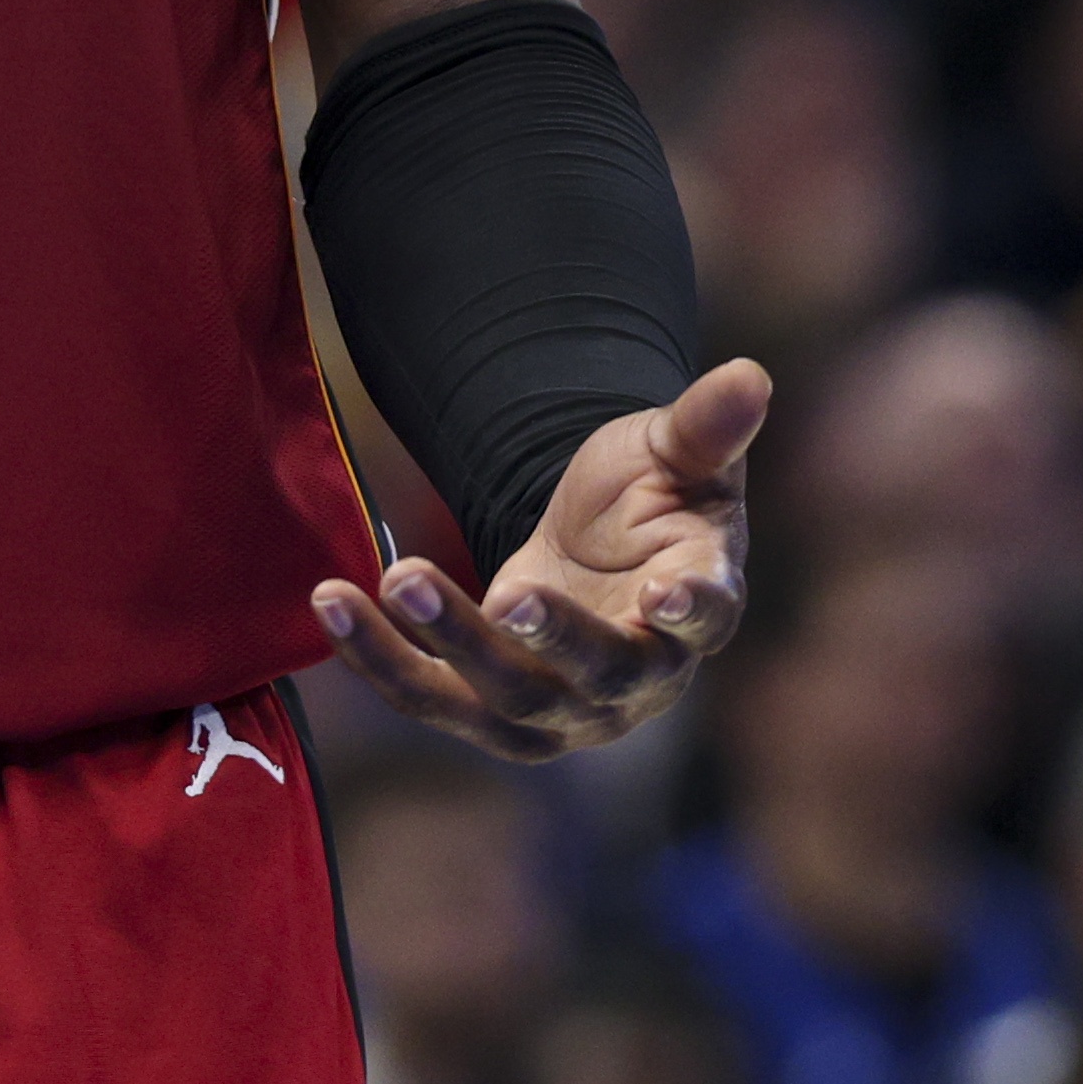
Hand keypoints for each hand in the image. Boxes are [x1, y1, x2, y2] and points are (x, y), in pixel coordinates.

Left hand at [310, 358, 767, 761]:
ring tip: (393, 578)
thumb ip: (706, 425)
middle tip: (508, 595)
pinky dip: (378, 656)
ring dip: (442, 647)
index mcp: (696, 608)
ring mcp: (562, 707)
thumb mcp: (676, 454)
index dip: (690, 612)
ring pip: (501, 698)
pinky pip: (429, 694)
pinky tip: (330, 600)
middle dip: (550, 639)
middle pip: (597, 673)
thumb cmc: (650, 500)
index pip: (704, 620)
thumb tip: (752, 373)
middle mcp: (637, 678)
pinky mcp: (489, 710)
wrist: (595, 550)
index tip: (667, 597)